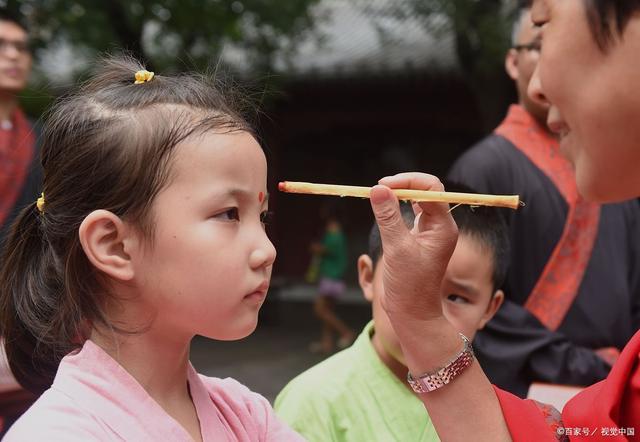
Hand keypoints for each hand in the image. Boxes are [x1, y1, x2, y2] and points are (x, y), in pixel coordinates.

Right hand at [369, 173, 457, 322]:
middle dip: (402, 185)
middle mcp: (439, 226)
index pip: (431, 189)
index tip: (383, 185)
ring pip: (417, 200)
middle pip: (425, 191)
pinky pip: (408, 214)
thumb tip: (377, 189)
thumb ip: (388, 217)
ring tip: (378, 195)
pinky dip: (395, 208)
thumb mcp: (397, 249)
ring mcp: (429, 232)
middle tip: (377, 188)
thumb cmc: (410, 286)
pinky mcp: (417, 239)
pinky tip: (382, 209)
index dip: (407, 181)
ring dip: (398, 195)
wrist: (412, 313)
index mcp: (443, 227)